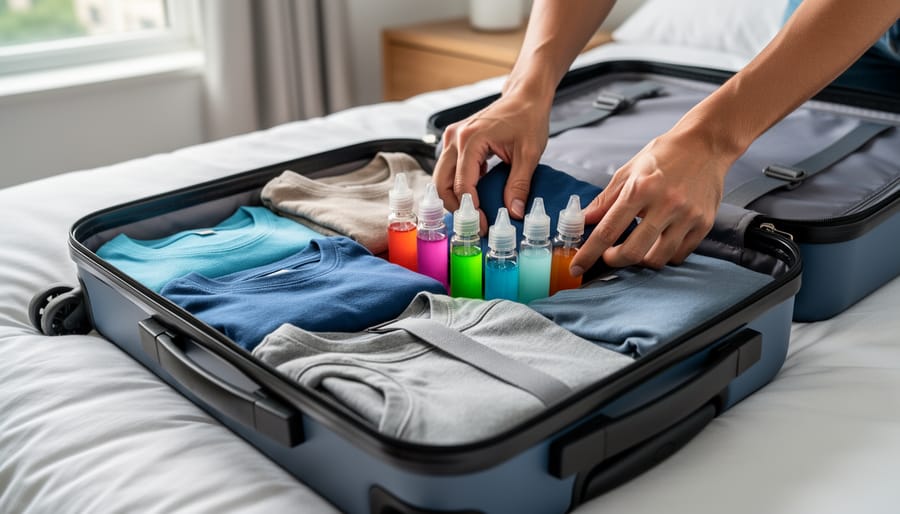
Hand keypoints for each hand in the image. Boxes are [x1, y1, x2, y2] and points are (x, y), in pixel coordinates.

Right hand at [433, 92, 550, 232]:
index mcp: (471, 139)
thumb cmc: (528, 118)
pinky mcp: (455, 140)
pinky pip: (448, 169)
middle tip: (474, 224)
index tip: (483, 227)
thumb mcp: (529, 154)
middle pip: (441, 183)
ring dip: (453, 198)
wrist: (525, 96)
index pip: (462, 185)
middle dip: (455, 208)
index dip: (471, 210)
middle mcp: (455, 138)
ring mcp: (452, 138)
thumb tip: (514, 213)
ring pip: (440, 177)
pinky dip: (456, 185)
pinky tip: (476, 195)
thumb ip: (519, 185)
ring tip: (473, 214)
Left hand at [570, 128, 730, 273]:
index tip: (577, 268)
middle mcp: (666, 204)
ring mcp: (687, 216)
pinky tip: (658, 242)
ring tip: (636, 246)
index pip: (608, 230)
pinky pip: (679, 255)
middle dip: (615, 260)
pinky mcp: (704, 224)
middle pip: (633, 252)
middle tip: (610, 254)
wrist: (706, 144)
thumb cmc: (664, 155)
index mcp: (641, 188)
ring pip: (657, 259)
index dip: (589, 253)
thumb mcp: (629, 171)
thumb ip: (605, 200)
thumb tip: (583, 221)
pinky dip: (664, 255)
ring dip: (640, 260)